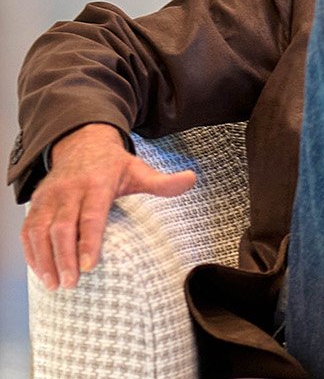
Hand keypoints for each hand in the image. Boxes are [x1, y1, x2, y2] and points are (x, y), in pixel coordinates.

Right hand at [19, 124, 195, 290]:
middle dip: (65, 257)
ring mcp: (50, 197)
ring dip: (44, 259)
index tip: (90, 266)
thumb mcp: (139, 170)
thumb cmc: (113, 164)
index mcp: (97, 183)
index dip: (88, 241)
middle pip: (62, 227)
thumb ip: (163, 182)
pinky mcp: (37, 203)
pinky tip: (40, 270)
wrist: (82, 143)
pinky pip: (28, 229)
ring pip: (40, 230)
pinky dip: (31, 251)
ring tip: (54, 283)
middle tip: (72, 283)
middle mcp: (69, 190)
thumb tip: (191, 179)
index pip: (91, 216)